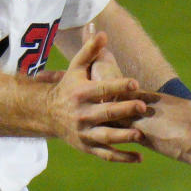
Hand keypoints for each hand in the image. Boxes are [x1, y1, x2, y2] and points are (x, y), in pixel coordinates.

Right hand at [49, 30, 150, 162]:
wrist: (47, 114)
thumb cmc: (68, 87)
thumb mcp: (75, 68)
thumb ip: (89, 51)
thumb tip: (102, 32)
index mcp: (81, 94)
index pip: (102, 89)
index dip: (118, 86)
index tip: (134, 83)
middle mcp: (82, 114)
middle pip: (105, 113)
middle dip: (124, 110)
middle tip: (142, 107)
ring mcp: (84, 132)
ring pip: (105, 137)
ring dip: (123, 137)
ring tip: (140, 135)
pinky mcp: (87, 146)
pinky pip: (106, 155)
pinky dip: (122, 158)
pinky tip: (139, 158)